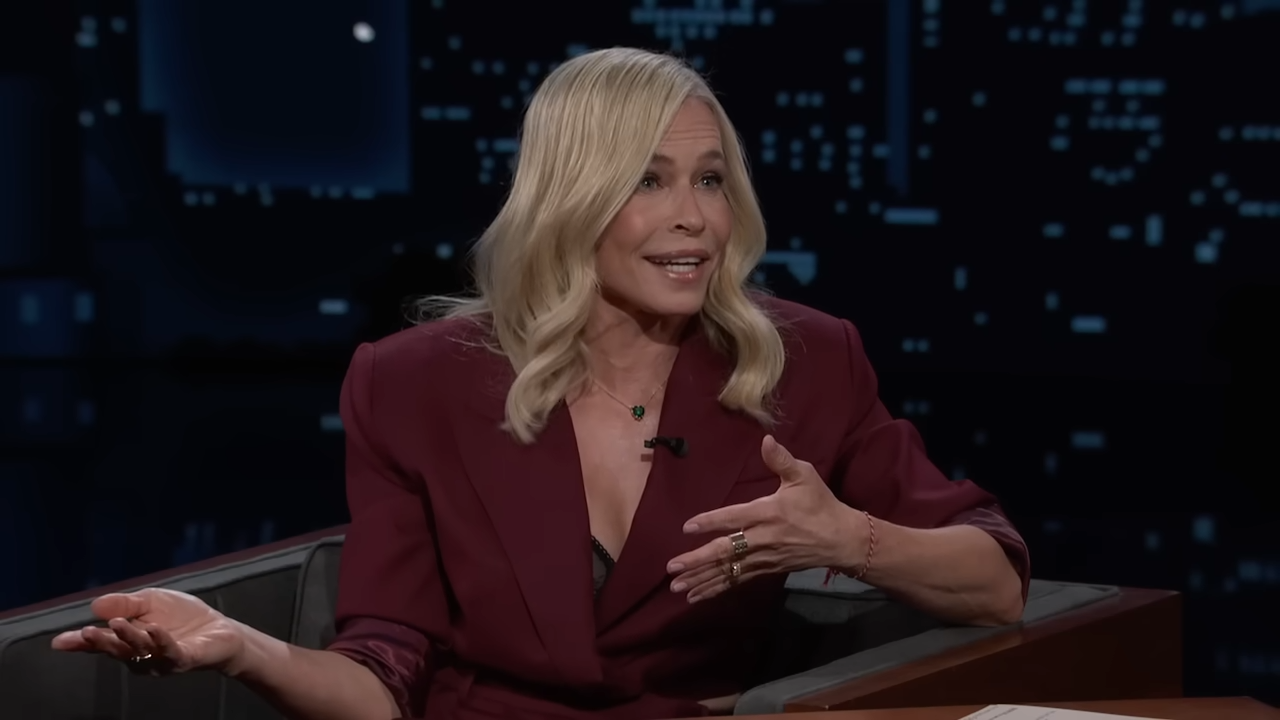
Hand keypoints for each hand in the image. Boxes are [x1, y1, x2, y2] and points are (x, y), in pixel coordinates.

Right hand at [50, 588, 245, 675]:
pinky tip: (154, 629)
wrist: (219, 629)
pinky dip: (161, 641)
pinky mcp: (183, 659)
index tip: (60, 642)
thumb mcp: (151, 601)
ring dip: (128, 638)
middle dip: (101, 642)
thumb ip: (126, 603)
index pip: (101, 642)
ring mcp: (160, 659)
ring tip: (117, 623)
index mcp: (129, 640)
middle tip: (86, 633)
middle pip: (116, 650)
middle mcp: (140, 654)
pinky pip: (170, 652)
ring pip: (140, 651)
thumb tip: (95, 605)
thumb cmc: (181, 616)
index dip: (81, 643)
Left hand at [666, 435, 867, 602]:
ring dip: (702, 579)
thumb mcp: (805, 476)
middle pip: (726, 552)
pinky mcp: (766, 570)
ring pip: (728, 571)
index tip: (688, 527)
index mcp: (769, 513)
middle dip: (698, 561)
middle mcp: (763, 539)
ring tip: (677, 587)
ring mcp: (764, 558)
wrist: (841, 540)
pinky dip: (717, 588)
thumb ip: (782, 460)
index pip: (735, 518)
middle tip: (672, 568)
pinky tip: (698, 595)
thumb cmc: (820, 505)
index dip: (711, 522)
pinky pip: (737, 581)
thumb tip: (766, 440)